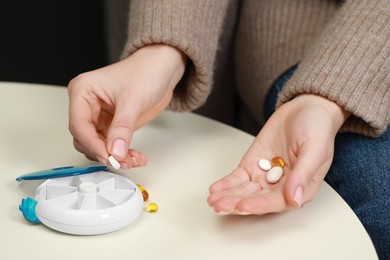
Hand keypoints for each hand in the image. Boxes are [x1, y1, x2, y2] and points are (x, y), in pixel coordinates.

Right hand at [68, 44, 186, 167]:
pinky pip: (110, 146)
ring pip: (97, 146)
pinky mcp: (110, 125)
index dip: (92, 144)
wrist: (162, 70)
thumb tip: (115, 151)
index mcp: (83, 90)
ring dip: (114, 156)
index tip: (109, 157)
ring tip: (133, 159)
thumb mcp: (133, 100)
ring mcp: (98, 116)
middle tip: (123, 161)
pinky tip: (135, 157)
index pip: (79, 124)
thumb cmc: (145, 72)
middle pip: (84, 138)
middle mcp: (87, 105)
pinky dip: (121, 154)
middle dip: (104, 152)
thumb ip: (122, 128)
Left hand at [207, 94, 349, 214]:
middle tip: (220, 205)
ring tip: (213, 200)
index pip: (277, 202)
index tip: (243, 205)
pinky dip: (226, 183)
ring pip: (244, 191)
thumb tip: (295, 199)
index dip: (259, 205)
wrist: (306, 109)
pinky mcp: (253, 165)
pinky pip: (238, 178)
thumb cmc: (317, 128)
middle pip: (256, 199)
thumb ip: (303, 174)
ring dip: (228, 196)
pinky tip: (215, 189)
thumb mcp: (315, 148)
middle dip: (237, 203)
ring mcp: (265, 176)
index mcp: (301, 188)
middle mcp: (281, 186)